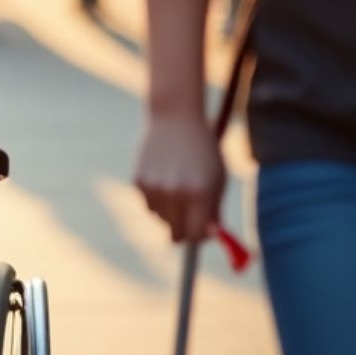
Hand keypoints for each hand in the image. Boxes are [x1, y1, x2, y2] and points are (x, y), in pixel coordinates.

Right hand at [135, 111, 226, 242]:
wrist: (175, 118)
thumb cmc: (202, 150)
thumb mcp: (217, 178)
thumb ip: (213, 209)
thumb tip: (207, 236)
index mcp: (200, 193)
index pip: (196, 234)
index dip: (200, 237)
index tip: (203, 233)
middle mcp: (175, 193)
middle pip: (176, 234)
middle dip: (183, 231)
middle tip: (188, 221)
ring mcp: (154, 187)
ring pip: (160, 217)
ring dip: (168, 210)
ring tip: (175, 184)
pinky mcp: (138, 180)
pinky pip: (148, 202)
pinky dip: (155, 196)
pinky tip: (162, 174)